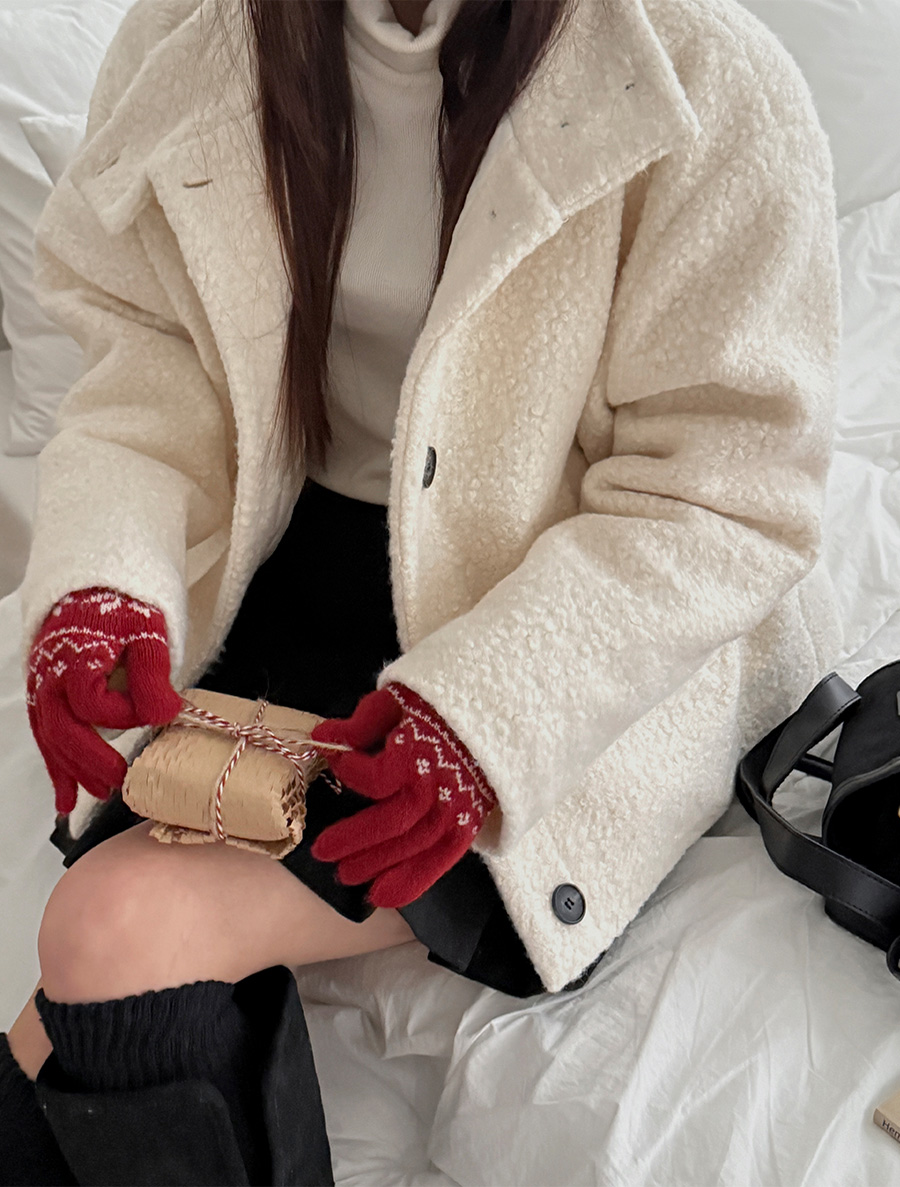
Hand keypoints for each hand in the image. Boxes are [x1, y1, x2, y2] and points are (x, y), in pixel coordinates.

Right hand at [26, 587, 183, 813]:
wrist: (95, 585)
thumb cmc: (124, 606)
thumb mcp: (148, 630)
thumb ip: (152, 672)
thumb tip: (164, 715)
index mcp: (77, 656)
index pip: (93, 701)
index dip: (122, 714)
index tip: (153, 714)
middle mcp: (52, 674)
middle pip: (63, 728)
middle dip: (89, 761)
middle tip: (117, 783)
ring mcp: (44, 685)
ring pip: (50, 737)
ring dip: (69, 770)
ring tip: (89, 798)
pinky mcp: (45, 693)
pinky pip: (46, 734)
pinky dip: (56, 765)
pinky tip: (65, 795)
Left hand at [309, 683, 497, 907]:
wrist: (497, 711)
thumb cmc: (439, 705)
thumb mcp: (400, 699)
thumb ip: (363, 722)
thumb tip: (324, 738)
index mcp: (418, 753)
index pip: (376, 776)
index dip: (349, 772)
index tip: (334, 759)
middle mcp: (438, 786)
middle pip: (392, 821)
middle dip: (355, 839)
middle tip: (322, 853)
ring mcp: (456, 808)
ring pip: (416, 845)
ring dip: (380, 865)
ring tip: (347, 878)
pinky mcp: (469, 823)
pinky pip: (443, 858)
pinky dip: (415, 880)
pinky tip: (386, 897)